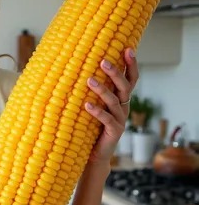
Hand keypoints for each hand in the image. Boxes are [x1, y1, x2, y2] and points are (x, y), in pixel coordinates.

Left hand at [85, 48, 138, 163]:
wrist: (92, 155)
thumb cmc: (88, 127)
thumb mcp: (90, 105)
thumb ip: (88, 91)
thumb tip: (72, 67)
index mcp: (121, 99)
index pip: (130, 78)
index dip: (131, 64)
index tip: (128, 48)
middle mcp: (123, 107)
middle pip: (125, 86)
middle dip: (115, 73)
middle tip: (103, 62)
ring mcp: (120, 120)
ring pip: (115, 101)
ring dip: (102, 90)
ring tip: (89, 80)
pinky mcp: (114, 132)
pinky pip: (107, 119)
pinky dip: (97, 111)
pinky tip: (86, 106)